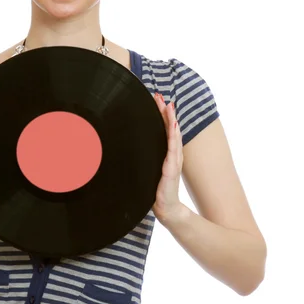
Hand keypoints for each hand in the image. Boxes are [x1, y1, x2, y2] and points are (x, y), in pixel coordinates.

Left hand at [152, 92, 183, 221]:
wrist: (166, 207)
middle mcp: (172, 154)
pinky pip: (174, 150)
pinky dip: (174, 137)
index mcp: (166, 153)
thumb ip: (145, 156)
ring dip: (171, 119)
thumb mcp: (148, 167)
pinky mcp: (172, 169)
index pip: (164, 129)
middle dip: (165, 111)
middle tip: (159, 95)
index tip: (156, 99)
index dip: (161, 114)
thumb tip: (128, 144)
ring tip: (168, 106)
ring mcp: (174, 160)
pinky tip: (174, 126)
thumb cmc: (155, 188)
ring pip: (174, 135)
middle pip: (170, 128)